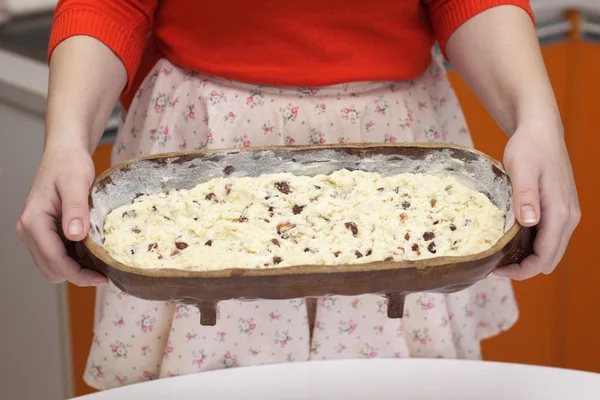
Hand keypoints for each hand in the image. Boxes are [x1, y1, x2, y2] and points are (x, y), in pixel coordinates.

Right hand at [16, 145, 106, 285]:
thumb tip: (75, 235)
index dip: (79, 274)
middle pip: (52, 269)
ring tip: (103, 263)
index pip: (54, 260)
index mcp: (33, 221)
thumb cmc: (69, 164)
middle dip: (78, 275)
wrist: (65, 152)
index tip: (103, 278)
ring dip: (77, 268)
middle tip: (106, 272)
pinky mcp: (46, 231)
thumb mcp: (76, 183)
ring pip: (54, 266)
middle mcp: (29, 230)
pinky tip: (95, 252)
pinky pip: (59, 254)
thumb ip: (75, 209)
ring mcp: (36, 232)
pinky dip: (75, 259)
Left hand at [495, 126, 580, 279]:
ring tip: (498, 253)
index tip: (495, 269)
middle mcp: (569, 218)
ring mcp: (566, 214)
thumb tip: (530, 222)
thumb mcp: (521, 169)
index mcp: (560, 213)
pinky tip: (509, 238)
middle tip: (493, 263)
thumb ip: (525, 196)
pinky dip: (531, 245)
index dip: (521, 271)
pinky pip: (547, 237)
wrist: (541, 131)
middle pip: (549, 259)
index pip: (545, 257)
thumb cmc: (529, 148)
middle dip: (523, 268)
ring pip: (549, 250)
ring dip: (527, 257)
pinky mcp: (560, 210)